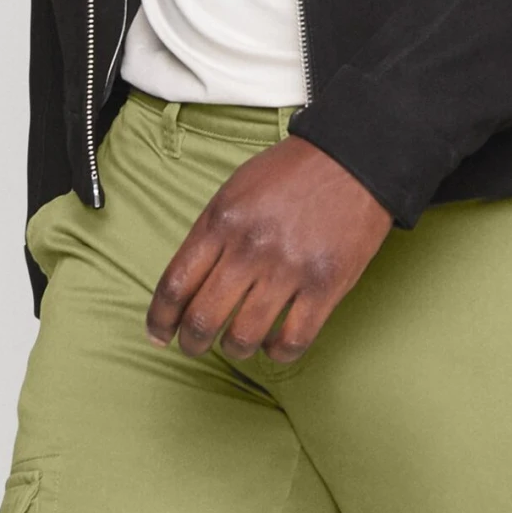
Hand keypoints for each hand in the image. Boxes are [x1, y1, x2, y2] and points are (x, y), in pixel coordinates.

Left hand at [145, 135, 393, 363]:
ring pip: (243, 337)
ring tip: (236, 344)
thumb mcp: (235, 189)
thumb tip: (186, 283)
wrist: (353, 160)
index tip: (158, 334)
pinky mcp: (325, 286)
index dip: (160, 319)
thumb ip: (210, 233)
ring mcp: (288, 269)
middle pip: (202, 317)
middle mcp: (250, 248)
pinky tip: (274, 344)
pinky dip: (277, 353)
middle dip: (192, 342)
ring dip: (233, 349)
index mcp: (221, 221)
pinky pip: (292, 340)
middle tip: (194, 346)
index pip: (175, 284)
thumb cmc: (291, 173)